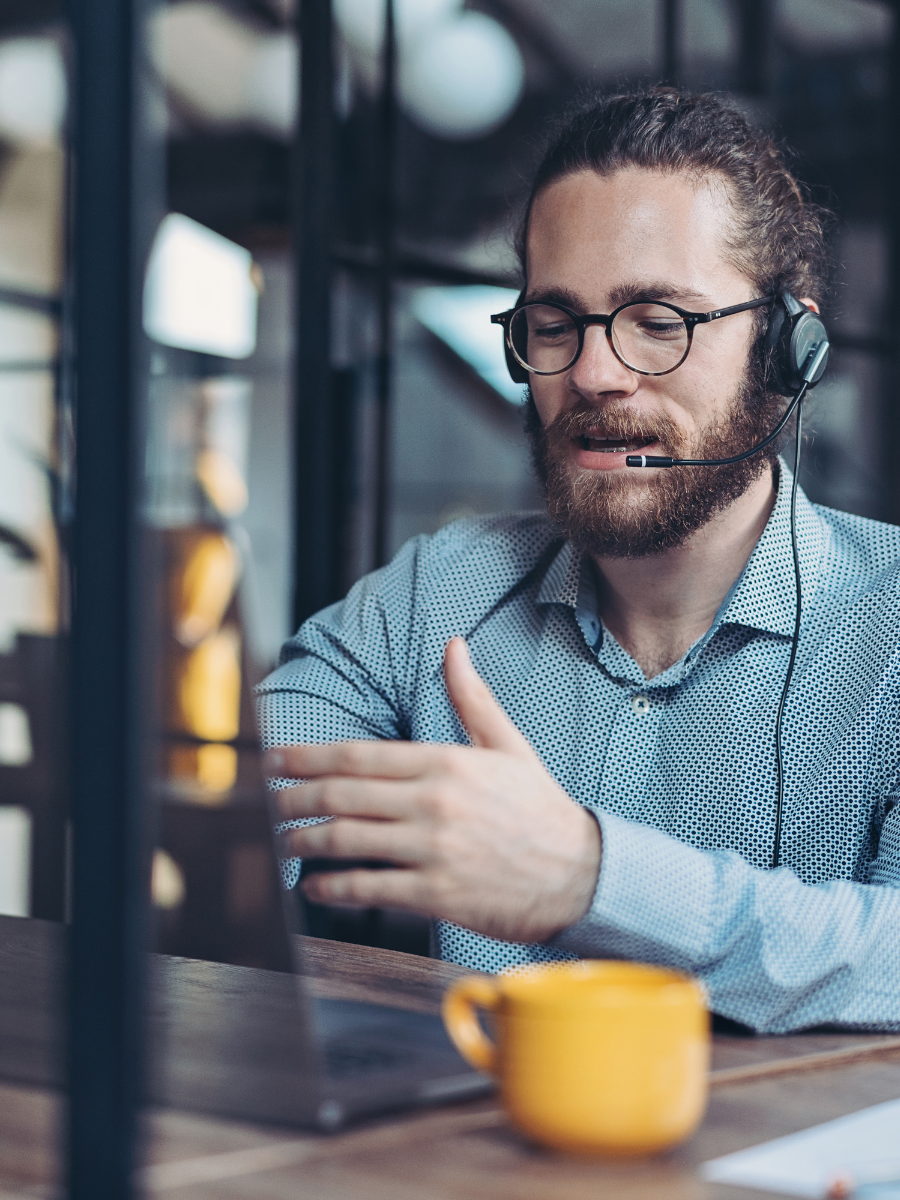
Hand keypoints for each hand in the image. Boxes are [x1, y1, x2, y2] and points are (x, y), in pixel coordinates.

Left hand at [266, 637, 601, 942]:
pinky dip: (334, 887)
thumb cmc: (539, 809)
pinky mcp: (436, 893)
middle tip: (267, 801)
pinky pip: (369, 887)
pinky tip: (316, 886)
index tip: (277, 758)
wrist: (579, 875)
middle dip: (294, 797)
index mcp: (445, 762)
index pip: (359, 755)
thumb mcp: (508, 745)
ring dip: (305, 841)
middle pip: (342, 794)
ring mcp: (432, 849)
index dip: (308, 755)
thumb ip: (472, 697)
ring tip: (285, 842)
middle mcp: (433, 803)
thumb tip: (455, 646)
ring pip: (347, 840)